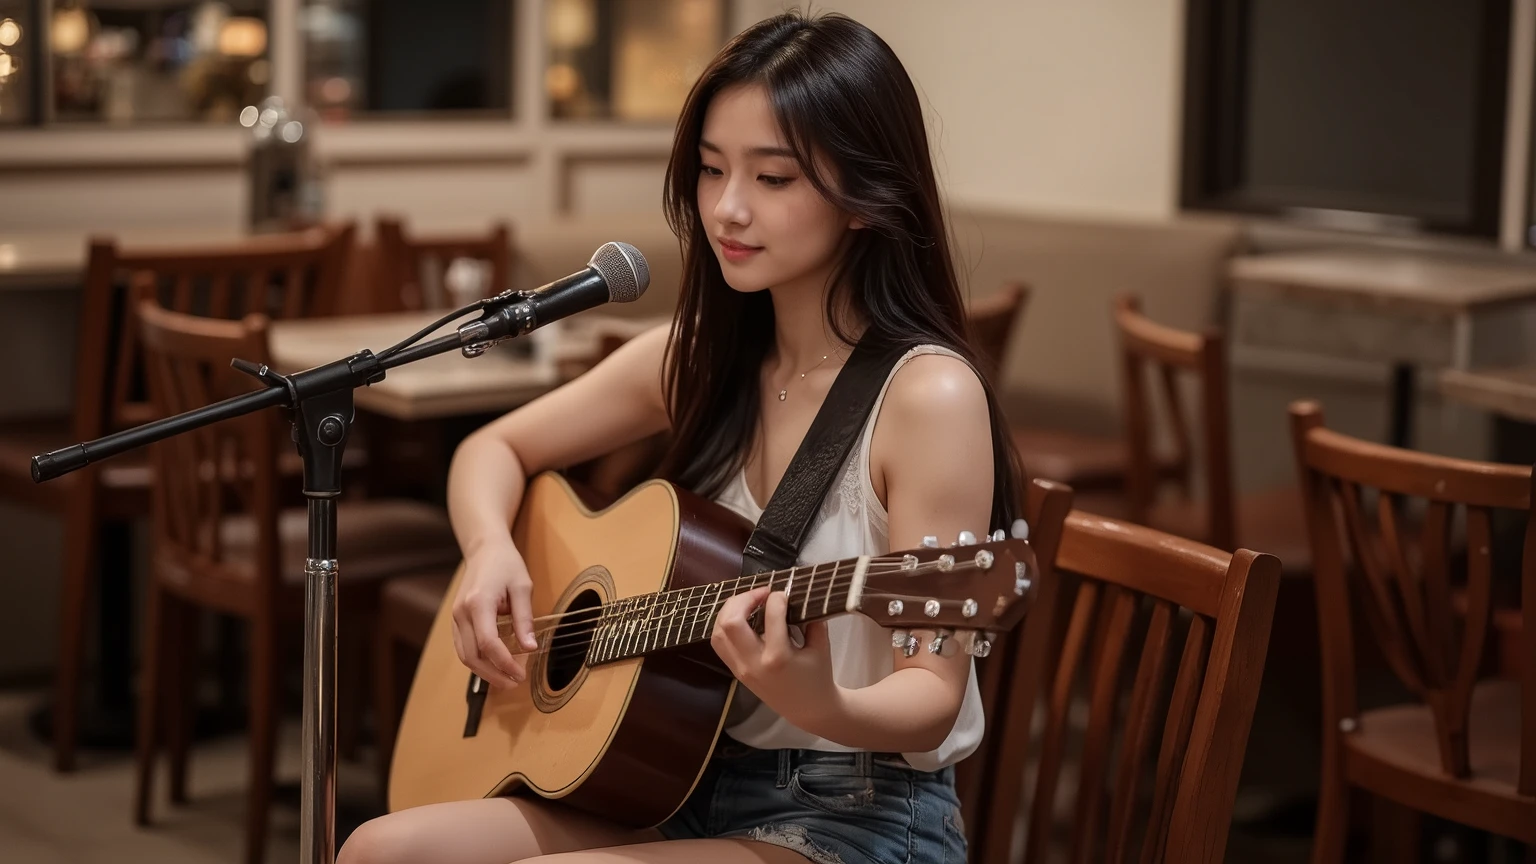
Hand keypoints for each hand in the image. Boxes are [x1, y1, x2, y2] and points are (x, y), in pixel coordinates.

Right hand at [450, 539, 537, 689]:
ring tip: (506, 679)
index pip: (488, 643)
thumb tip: (530, 648)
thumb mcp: (522, 588)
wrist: (485, 549)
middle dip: (493, 674)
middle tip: (515, 682)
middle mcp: (461, 613)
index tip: (521, 674)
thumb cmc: (505, 564)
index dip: (504, 663)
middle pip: (472, 655)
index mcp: (478, 603)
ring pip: (464, 655)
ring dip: (484, 672)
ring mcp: (455, 617)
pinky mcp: (457, 620)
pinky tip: (494, 666)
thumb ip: (524, 619)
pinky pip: (463, 648)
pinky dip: (478, 661)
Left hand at [711, 586, 838, 730]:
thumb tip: (799, 595)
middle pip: (731, 622)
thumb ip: (812, 620)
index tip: (784, 593)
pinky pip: (720, 643)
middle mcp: (754, 663)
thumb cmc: (818, 678)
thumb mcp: (821, 647)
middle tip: (761, 593)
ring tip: (748, 601)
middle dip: (744, 599)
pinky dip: (725, 625)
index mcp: (778, 657)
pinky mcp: (736, 671)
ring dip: (730, 611)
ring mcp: (741, 668)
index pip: (771, 616)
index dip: (776, 597)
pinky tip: (741, 617)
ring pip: (719, 632)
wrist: (808, 710)